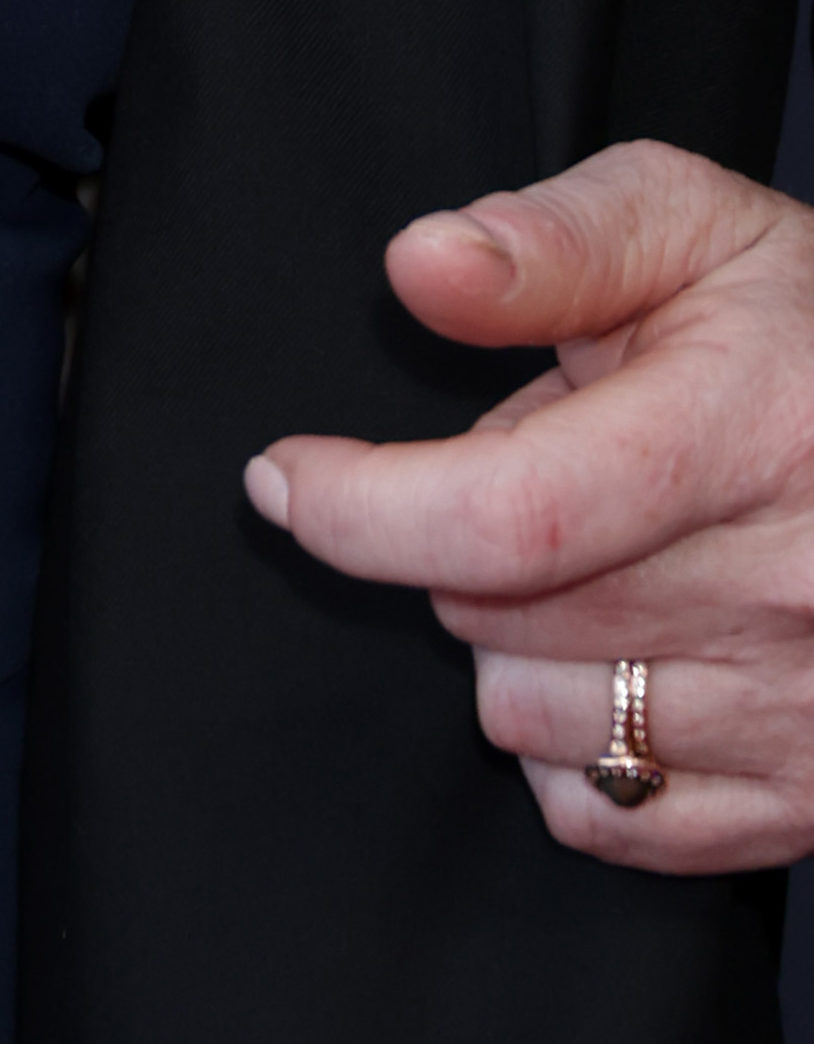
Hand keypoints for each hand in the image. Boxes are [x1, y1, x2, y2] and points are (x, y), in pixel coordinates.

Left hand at [248, 138, 813, 869]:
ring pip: (533, 719)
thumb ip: (553, 240)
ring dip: (516, 639)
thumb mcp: (694, 226)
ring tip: (603, 553)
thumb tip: (420, 266)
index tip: (282, 478)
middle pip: (498, 612)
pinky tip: (621, 655)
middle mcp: (780, 591)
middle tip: (551, 463)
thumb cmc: (809, 331)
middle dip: (462, 534)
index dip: (363, 507)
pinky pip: (606, 818)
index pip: (508, 516)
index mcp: (743, 436)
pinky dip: (574, 748)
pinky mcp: (807, 800)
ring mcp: (799, 715)